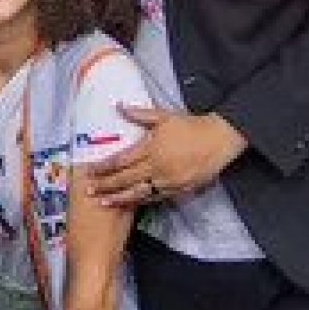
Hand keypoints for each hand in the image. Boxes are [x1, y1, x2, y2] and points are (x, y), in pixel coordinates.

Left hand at [88, 107, 247, 206]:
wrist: (220, 139)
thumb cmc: (190, 126)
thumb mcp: (164, 116)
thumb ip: (139, 114)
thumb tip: (118, 106)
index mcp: (151, 148)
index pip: (120, 161)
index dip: (103, 167)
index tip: (89, 171)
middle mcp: (157, 167)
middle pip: (126, 179)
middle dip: (106, 186)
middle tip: (88, 192)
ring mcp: (169, 181)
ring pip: (139, 193)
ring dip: (120, 198)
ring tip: (104, 203)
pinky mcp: (180, 189)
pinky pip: (157, 197)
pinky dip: (141, 201)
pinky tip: (130, 204)